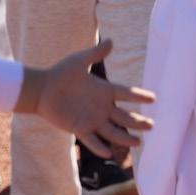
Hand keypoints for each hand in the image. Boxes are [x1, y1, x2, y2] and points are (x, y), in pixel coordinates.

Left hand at [21, 39, 155, 157]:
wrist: (41, 89)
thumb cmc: (60, 73)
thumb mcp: (79, 61)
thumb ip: (95, 53)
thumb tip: (111, 41)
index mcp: (103, 90)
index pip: (126, 93)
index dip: (139, 96)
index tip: (153, 98)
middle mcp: (101, 107)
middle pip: (124, 116)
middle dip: (138, 121)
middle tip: (152, 125)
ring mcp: (91, 119)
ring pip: (112, 131)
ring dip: (125, 137)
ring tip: (139, 142)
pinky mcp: (79, 128)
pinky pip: (91, 140)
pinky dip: (99, 147)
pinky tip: (108, 153)